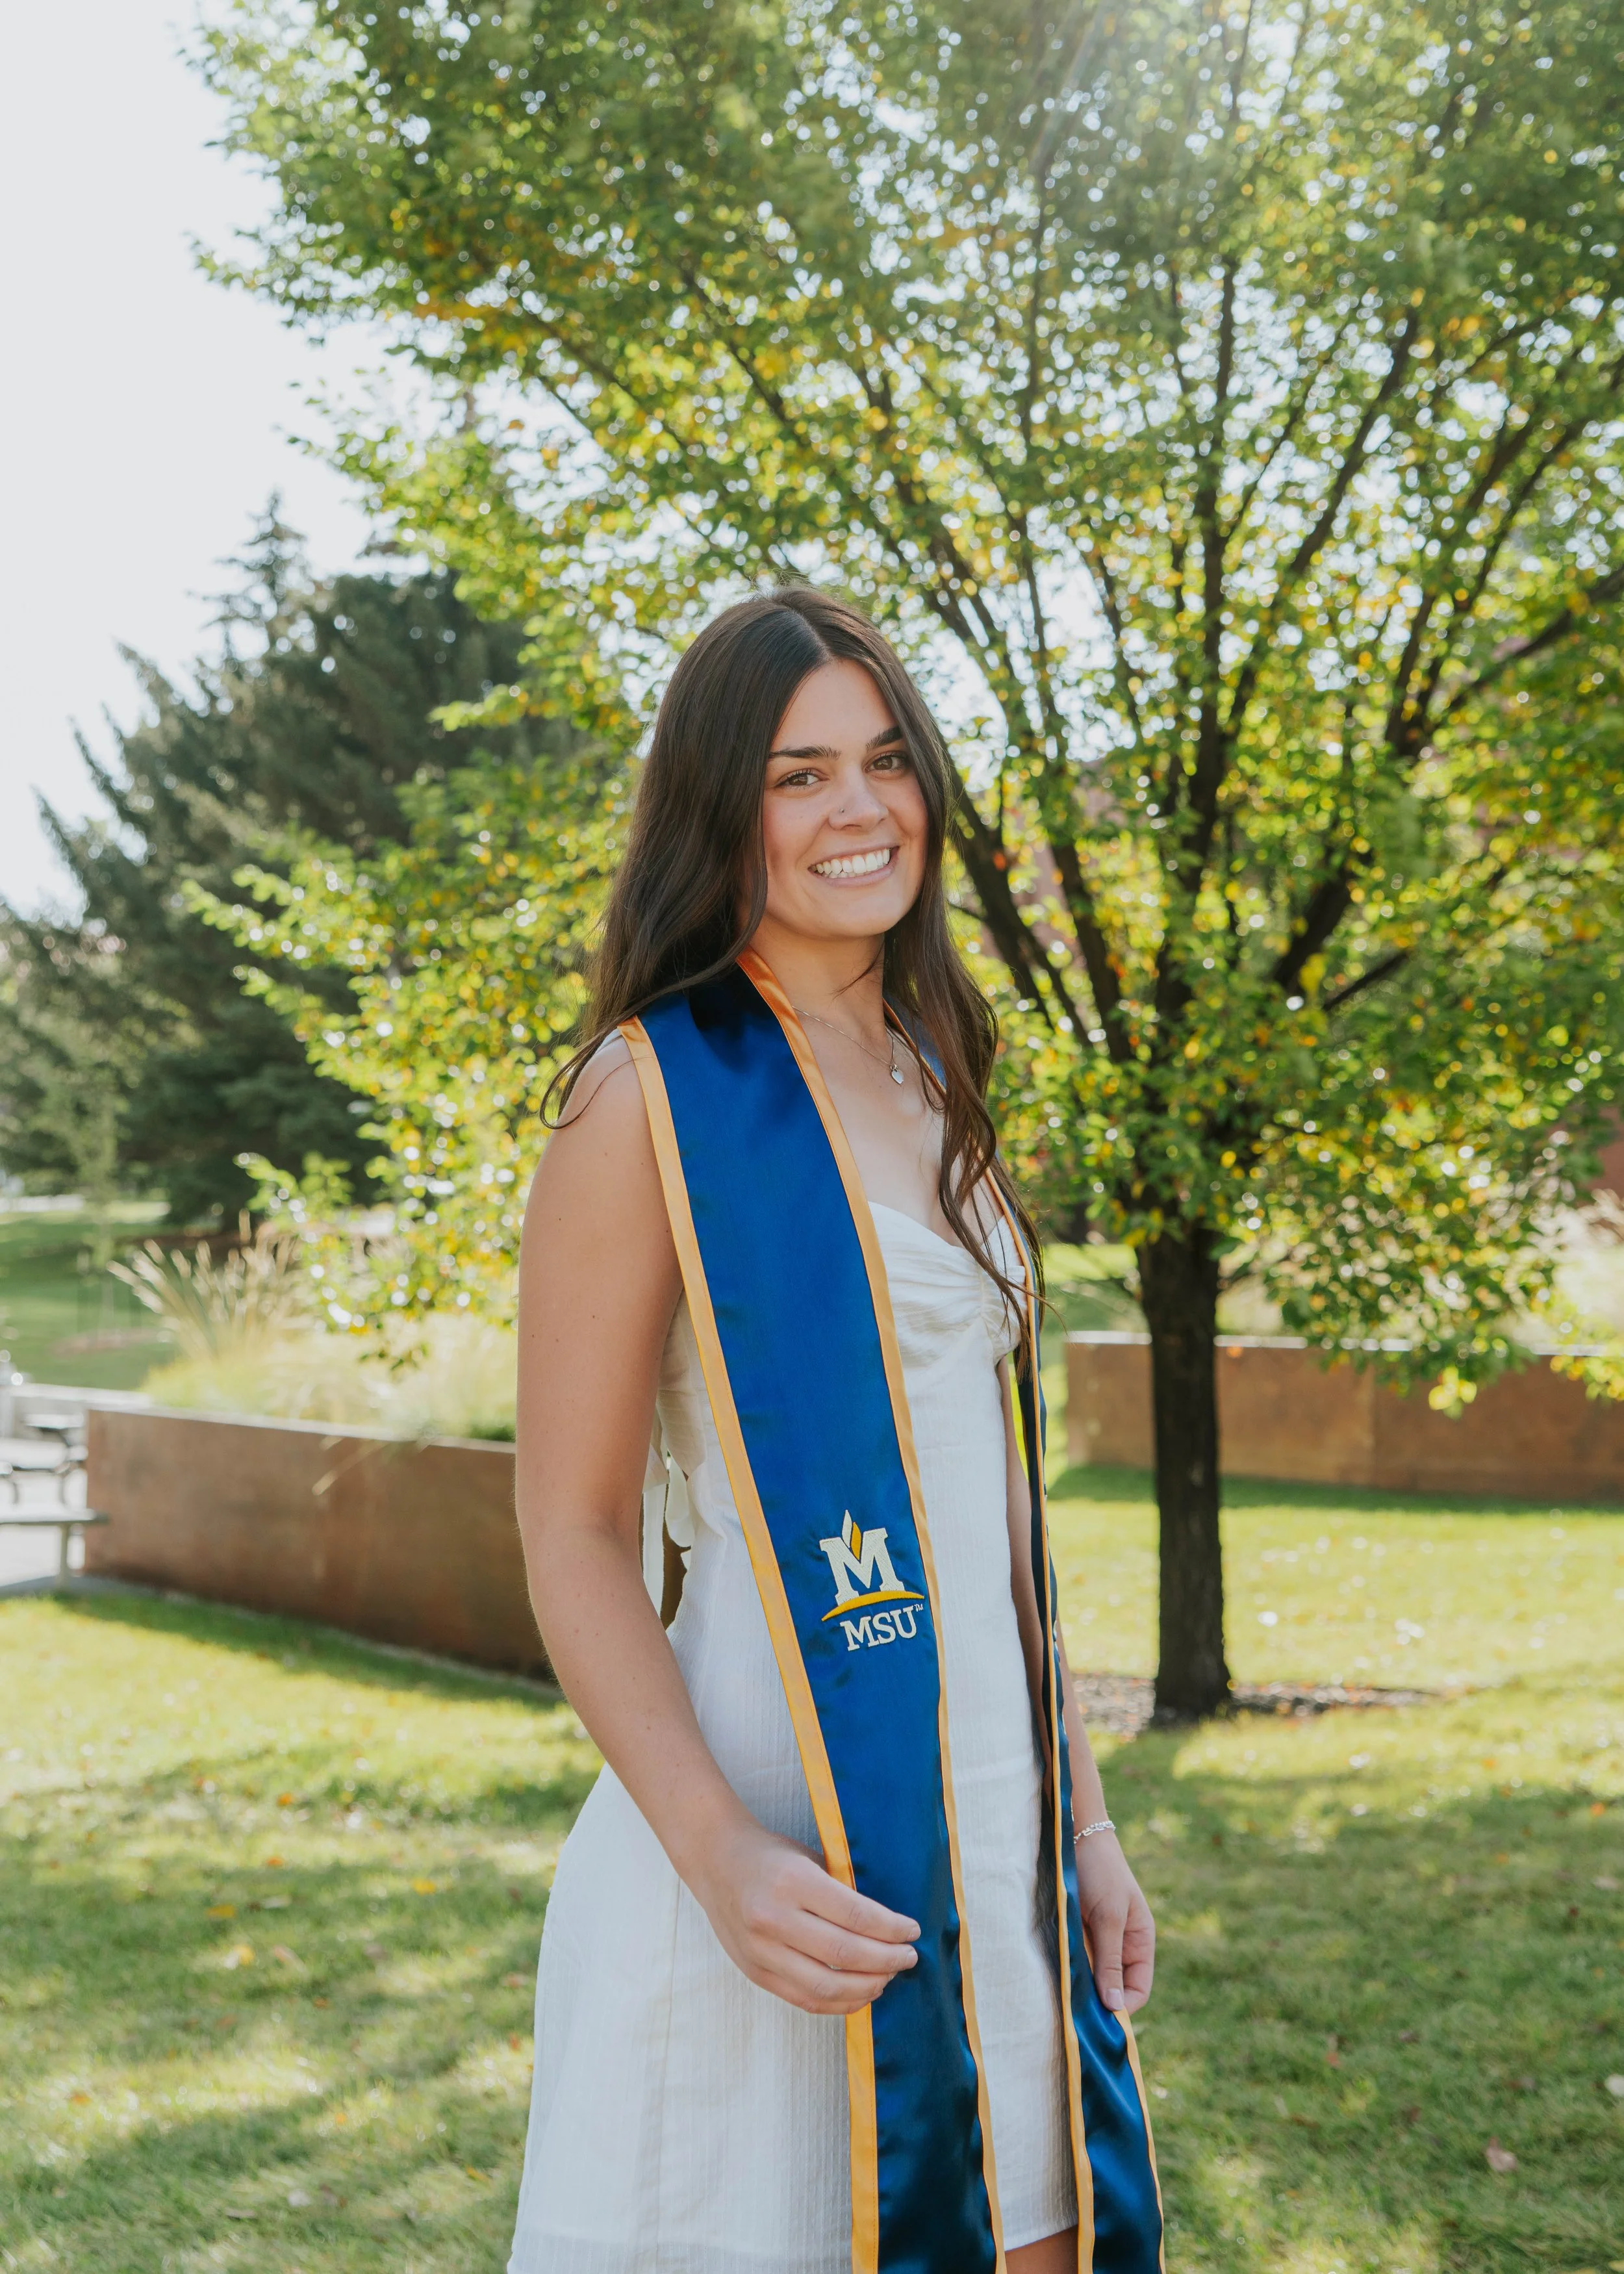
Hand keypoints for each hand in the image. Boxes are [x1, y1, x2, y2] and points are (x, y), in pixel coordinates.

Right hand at [686, 1815, 919, 2013]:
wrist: (715, 1861)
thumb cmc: (770, 1856)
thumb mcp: (808, 1858)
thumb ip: (842, 1890)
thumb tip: (890, 1926)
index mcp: (793, 1881)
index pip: (857, 1916)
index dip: (892, 1929)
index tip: (912, 1931)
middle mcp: (773, 1918)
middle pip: (845, 1954)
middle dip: (887, 1960)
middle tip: (908, 1957)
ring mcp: (760, 1951)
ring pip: (826, 1986)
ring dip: (866, 1987)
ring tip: (888, 1977)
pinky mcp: (755, 1973)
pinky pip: (804, 1999)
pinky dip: (838, 2002)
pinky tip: (860, 1993)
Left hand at [1073, 1831, 1154, 2015]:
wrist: (1075, 1835)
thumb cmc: (1101, 1873)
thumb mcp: (1109, 1917)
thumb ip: (1111, 1961)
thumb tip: (1114, 2007)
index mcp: (1140, 1942)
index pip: (1137, 1990)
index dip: (1122, 2007)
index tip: (1099, 2019)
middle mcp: (1121, 1946)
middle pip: (1113, 1988)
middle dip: (1097, 2001)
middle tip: (1074, 2012)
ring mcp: (1098, 1940)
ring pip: (1092, 1977)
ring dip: (1079, 1986)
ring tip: (1062, 1995)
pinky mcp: (1077, 1933)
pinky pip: (1076, 1962)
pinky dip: (1068, 1970)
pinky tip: (1054, 1975)